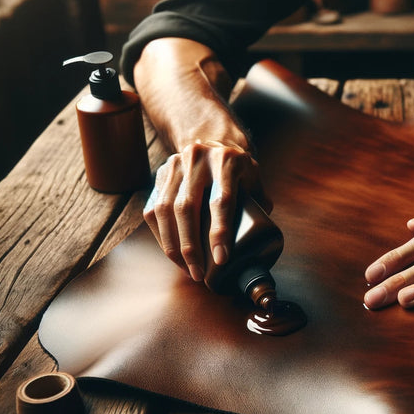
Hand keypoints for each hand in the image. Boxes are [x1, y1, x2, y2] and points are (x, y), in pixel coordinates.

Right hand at [144, 139, 267, 281]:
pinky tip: (172, 252)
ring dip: (174, 245)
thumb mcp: (253, 178)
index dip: (220, 232)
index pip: (222, 200)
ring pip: (166, 210)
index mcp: (227, 161)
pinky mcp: (161, 174)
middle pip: (187, 208)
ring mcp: (175, 165)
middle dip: (191, 246)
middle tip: (199, 273)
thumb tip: (260, 238)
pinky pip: (154, 210)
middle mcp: (197, 159)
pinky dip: (161, 235)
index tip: (221, 259)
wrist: (212, 140)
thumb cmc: (237, 168)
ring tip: (185, 268)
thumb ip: (258, 203)